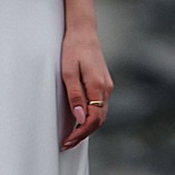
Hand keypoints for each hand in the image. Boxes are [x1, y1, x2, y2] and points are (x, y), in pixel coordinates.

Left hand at [59, 22, 113, 149]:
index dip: (81, 134)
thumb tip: (80, 118)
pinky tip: (80, 120)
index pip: (93, 120)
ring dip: (88, 127)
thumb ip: (75, 95)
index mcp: (98, 87)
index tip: (68, 141)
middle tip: (67, 143)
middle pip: (99, 120)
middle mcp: (106, 89)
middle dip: (83, 134)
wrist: (83, 31)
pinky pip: (100, 106)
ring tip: (71, 135)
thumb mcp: (68, 72)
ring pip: (100, 114)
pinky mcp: (104, 83)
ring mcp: (107, 86)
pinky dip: (91, 117)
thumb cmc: (73, 49)